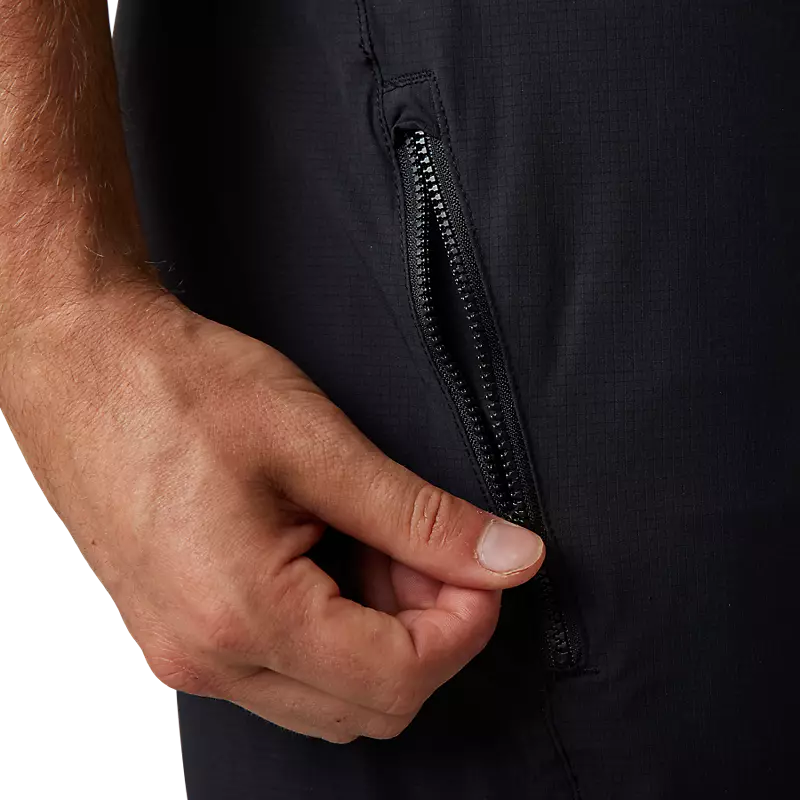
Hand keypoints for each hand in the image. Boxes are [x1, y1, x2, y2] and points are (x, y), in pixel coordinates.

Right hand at [0, 286, 545, 742]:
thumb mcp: (320, 444)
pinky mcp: (180, 633)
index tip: (487, 566)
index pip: (400, 677)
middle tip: (433, 549)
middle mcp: (207, 659)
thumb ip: (423, 518)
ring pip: (330, 695)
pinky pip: (284, 670)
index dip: (469, 623)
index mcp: (243, 616)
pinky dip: (334, 628)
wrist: (84, 362)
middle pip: (370, 702)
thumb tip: (510, 558)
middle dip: (429, 630)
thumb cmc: (180, 387)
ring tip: (380, 541)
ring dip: (382, 631)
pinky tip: (334, 554)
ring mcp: (186, 655)